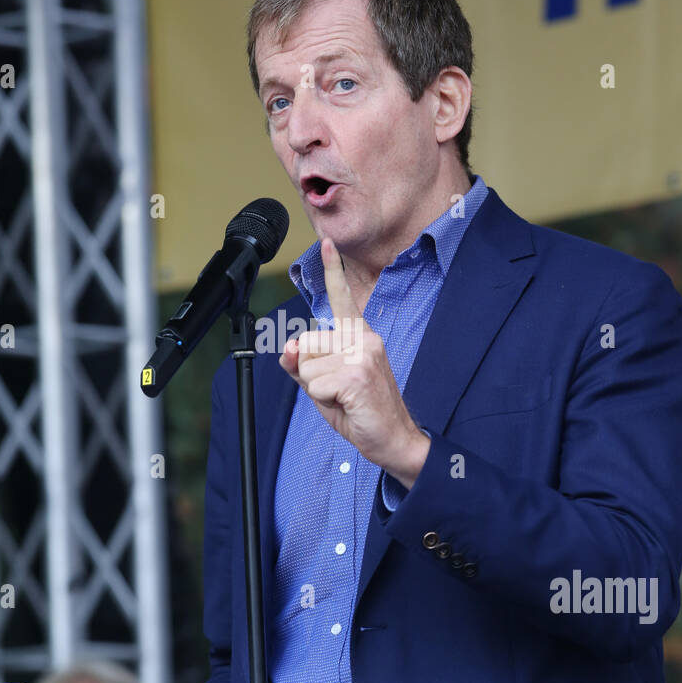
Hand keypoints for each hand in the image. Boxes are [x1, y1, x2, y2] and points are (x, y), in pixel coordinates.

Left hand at [279, 236, 429, 488]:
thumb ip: (303, 364)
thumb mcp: (324, 385)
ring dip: (318, 388)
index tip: (328, 242)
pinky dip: (324, 400)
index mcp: (359, 335)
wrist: (394, 439)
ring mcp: (363, 354)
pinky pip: (315, 384)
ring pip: (307, 364)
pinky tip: (348, 404)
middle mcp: (363, 338)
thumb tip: (287, 346)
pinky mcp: (358, 374)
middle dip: (311, 372)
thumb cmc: (360, 411)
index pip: (341, 299)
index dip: (333, 270)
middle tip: (340, 390)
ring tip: (345, 397)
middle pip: (306, 343)